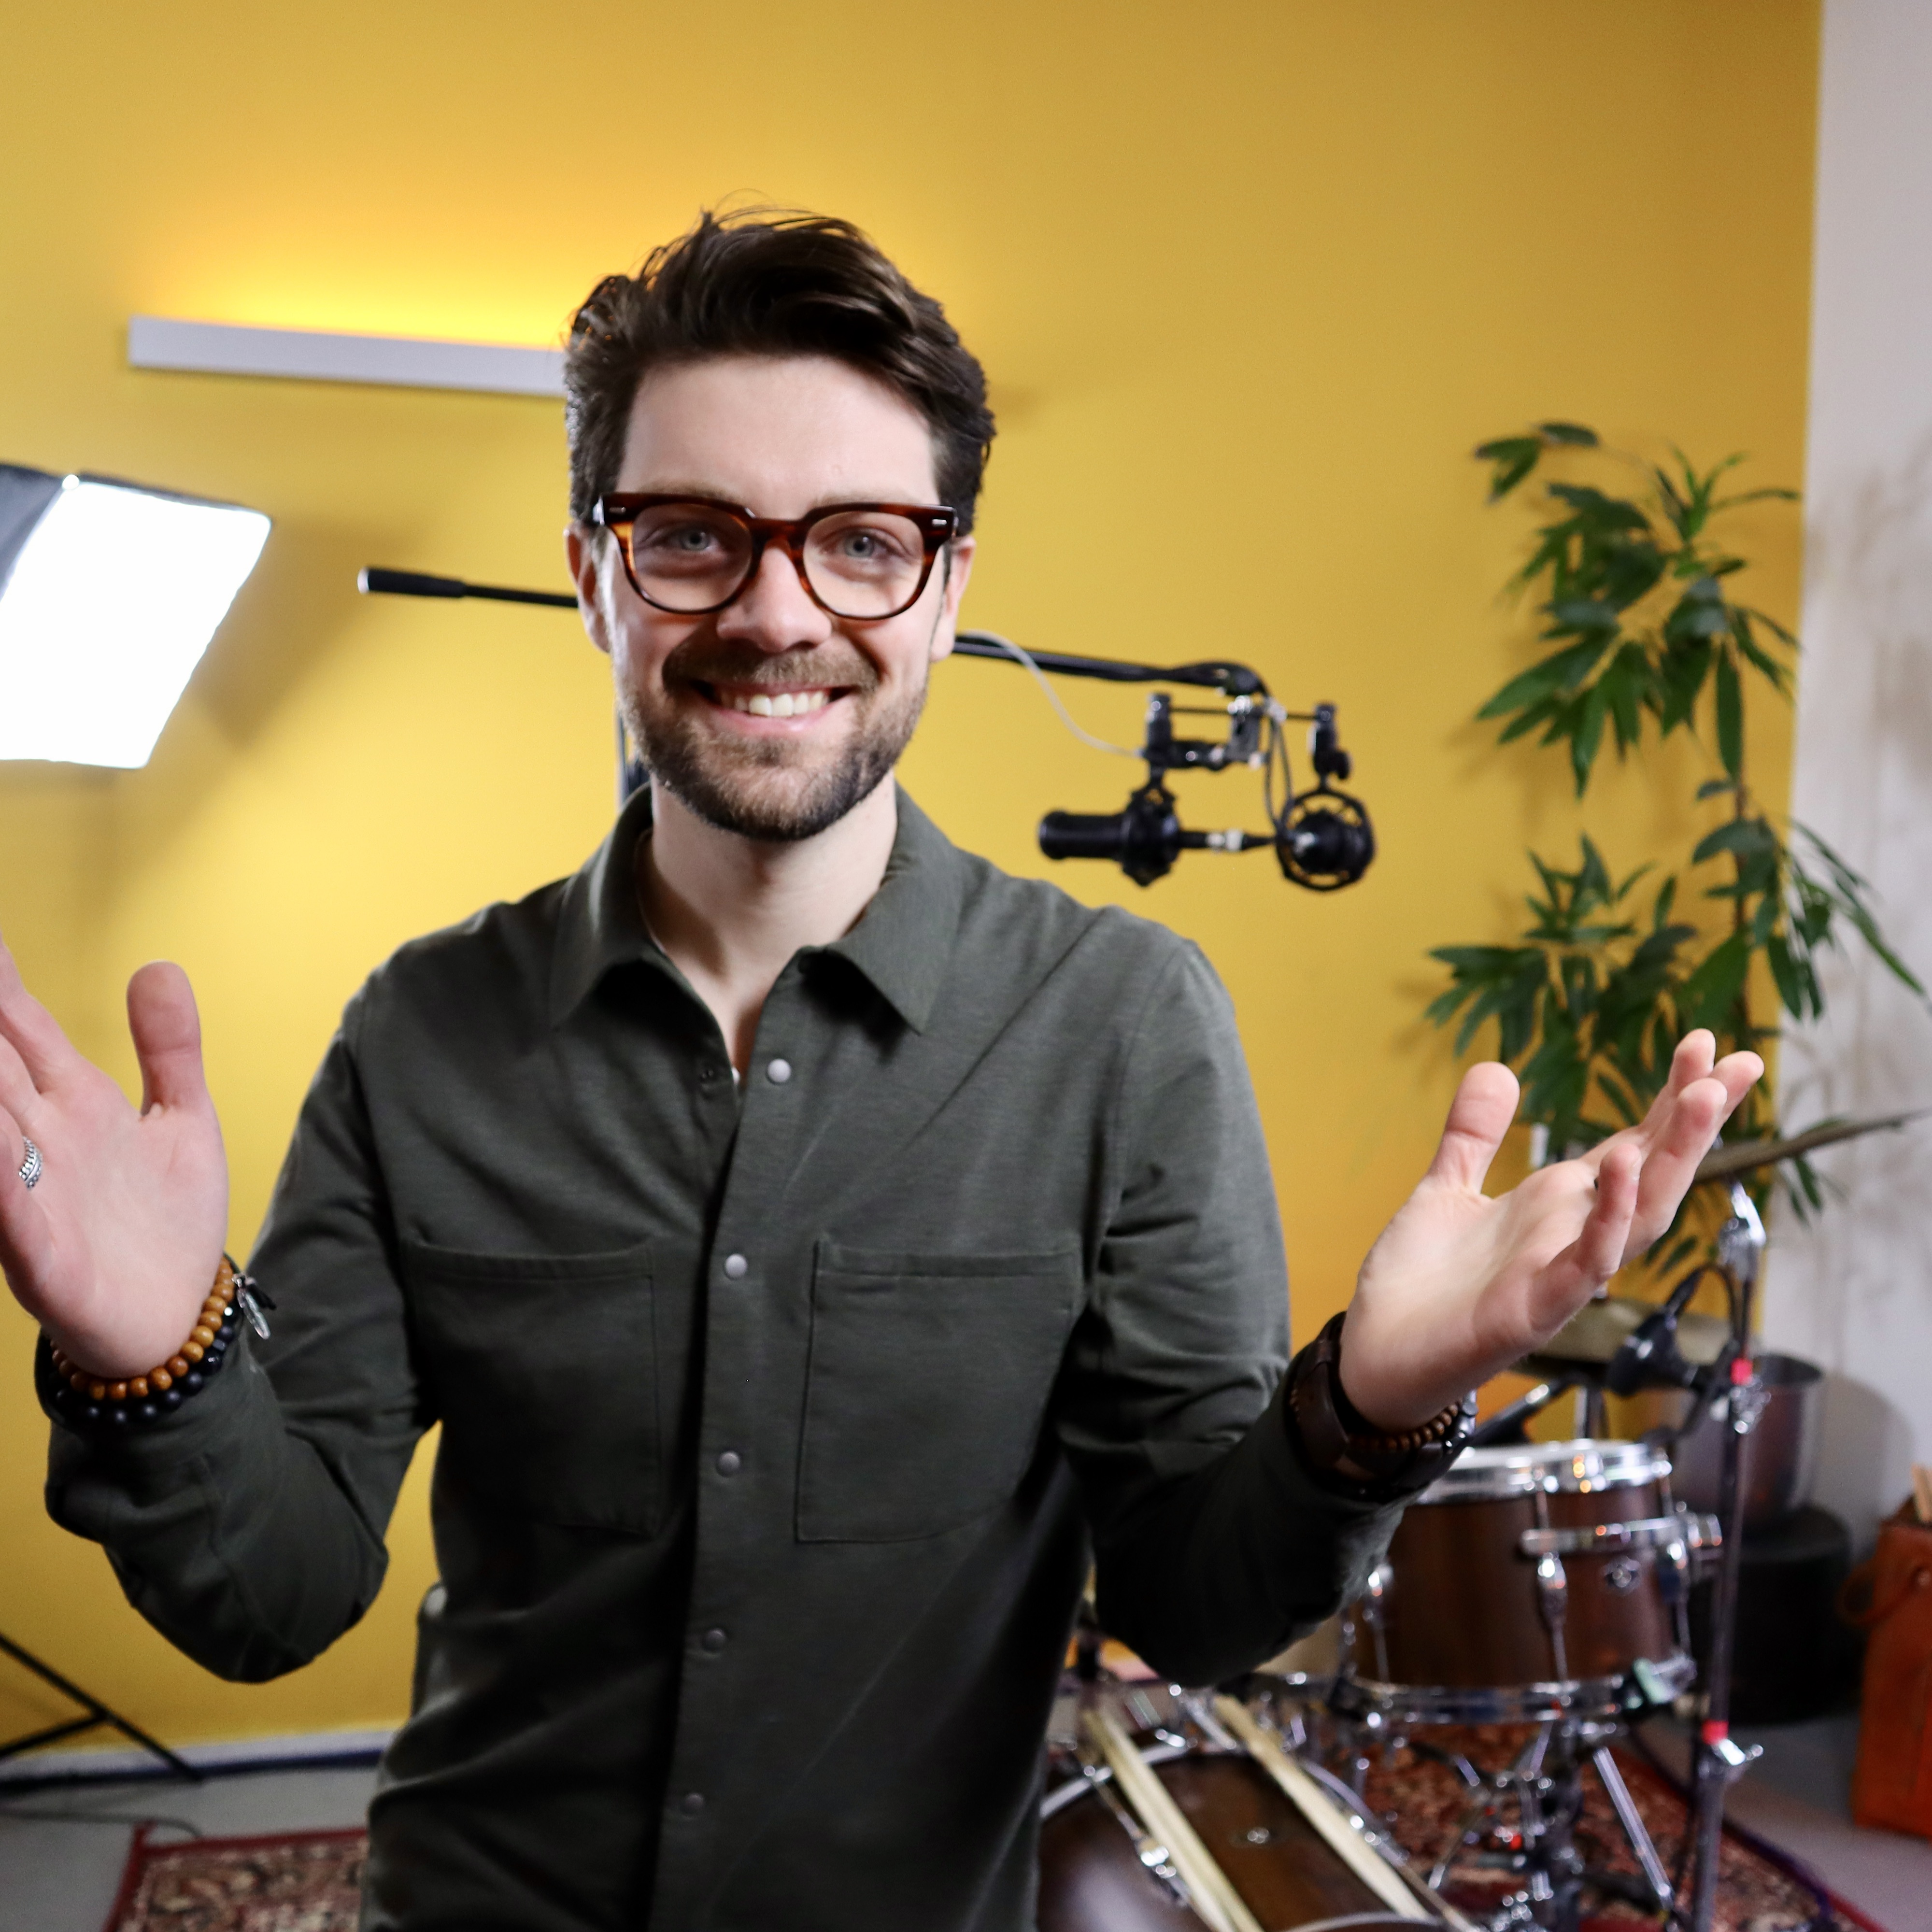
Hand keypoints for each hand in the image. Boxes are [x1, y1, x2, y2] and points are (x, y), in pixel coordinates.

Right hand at [0, 938, 228, 1378]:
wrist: (176, 1316)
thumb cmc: (168, 1221)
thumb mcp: (184, 1119)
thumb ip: (170, 1047)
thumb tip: (159, 967)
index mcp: (76, 1103)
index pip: (24, 1029)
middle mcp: (41, 1141)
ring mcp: (35, 1194)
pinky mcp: (41, 1254)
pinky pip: (8, 1210)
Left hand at [1339, 1030, 1760, 1428]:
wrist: (1377, 1353)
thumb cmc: (1419, 1284)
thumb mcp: (1446, 1189)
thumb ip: (1474, 1135)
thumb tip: (1496, 1068)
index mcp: (1558, 1205)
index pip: (1634, 1143)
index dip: (1672, 1099)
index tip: (1707, 1046)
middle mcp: (1573, 1236)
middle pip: (1656, 1171)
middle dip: (1698, 1120)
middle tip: (1740, 1062)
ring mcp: (1562, 1273)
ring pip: (1641, 1215)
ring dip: (1671, 1158)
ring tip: (1699, 1097)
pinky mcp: (1536, 1308)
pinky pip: (1588, 1262)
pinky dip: (1610, 1218)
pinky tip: (1622, 1168)